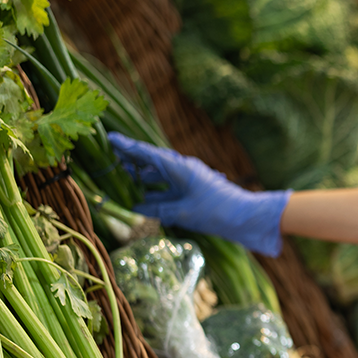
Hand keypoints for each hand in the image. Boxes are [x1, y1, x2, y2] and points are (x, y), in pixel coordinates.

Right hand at [109, 133, 291, 256]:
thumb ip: (158, 209)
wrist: (248, 218)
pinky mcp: (194, 193)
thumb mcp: (183, 212)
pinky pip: (168, 190)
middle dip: (131, 160)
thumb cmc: (218, 212)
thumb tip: (136, 206)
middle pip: (152, 162)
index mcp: (181, 168)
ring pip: (159, 176)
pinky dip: (153, 193)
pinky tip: (139, 201)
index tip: (110, 138)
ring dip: (141, 177)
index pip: (149, 154)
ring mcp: (189, 181)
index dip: (128, 147)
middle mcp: (184, 170)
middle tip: (109, 158)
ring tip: (119, 177)